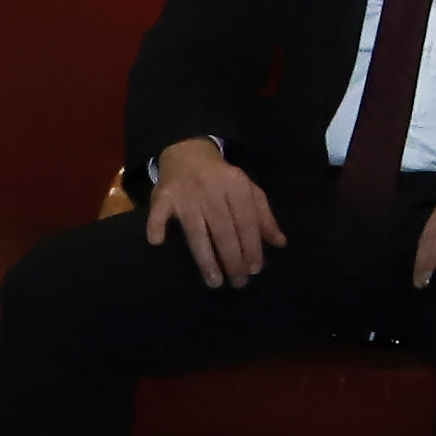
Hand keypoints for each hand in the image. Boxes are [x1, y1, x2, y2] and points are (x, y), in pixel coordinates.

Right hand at [147, 138, 283, 285]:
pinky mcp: (164, 196)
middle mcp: (212, 190)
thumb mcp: (248, 190)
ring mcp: (187, 194)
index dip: (252, 246)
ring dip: (205, 258)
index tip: (254, 270)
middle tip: (238, 282)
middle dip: (232, 258)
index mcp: (236, 186)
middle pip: (224, 230)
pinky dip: (156, 226)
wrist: (188, 152)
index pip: (247, 221)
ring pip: (197, 231)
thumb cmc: (222, 178)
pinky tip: (157, 242)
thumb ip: (263, 216)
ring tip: (214, 281)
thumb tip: (280, 243)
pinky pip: (158, 213)